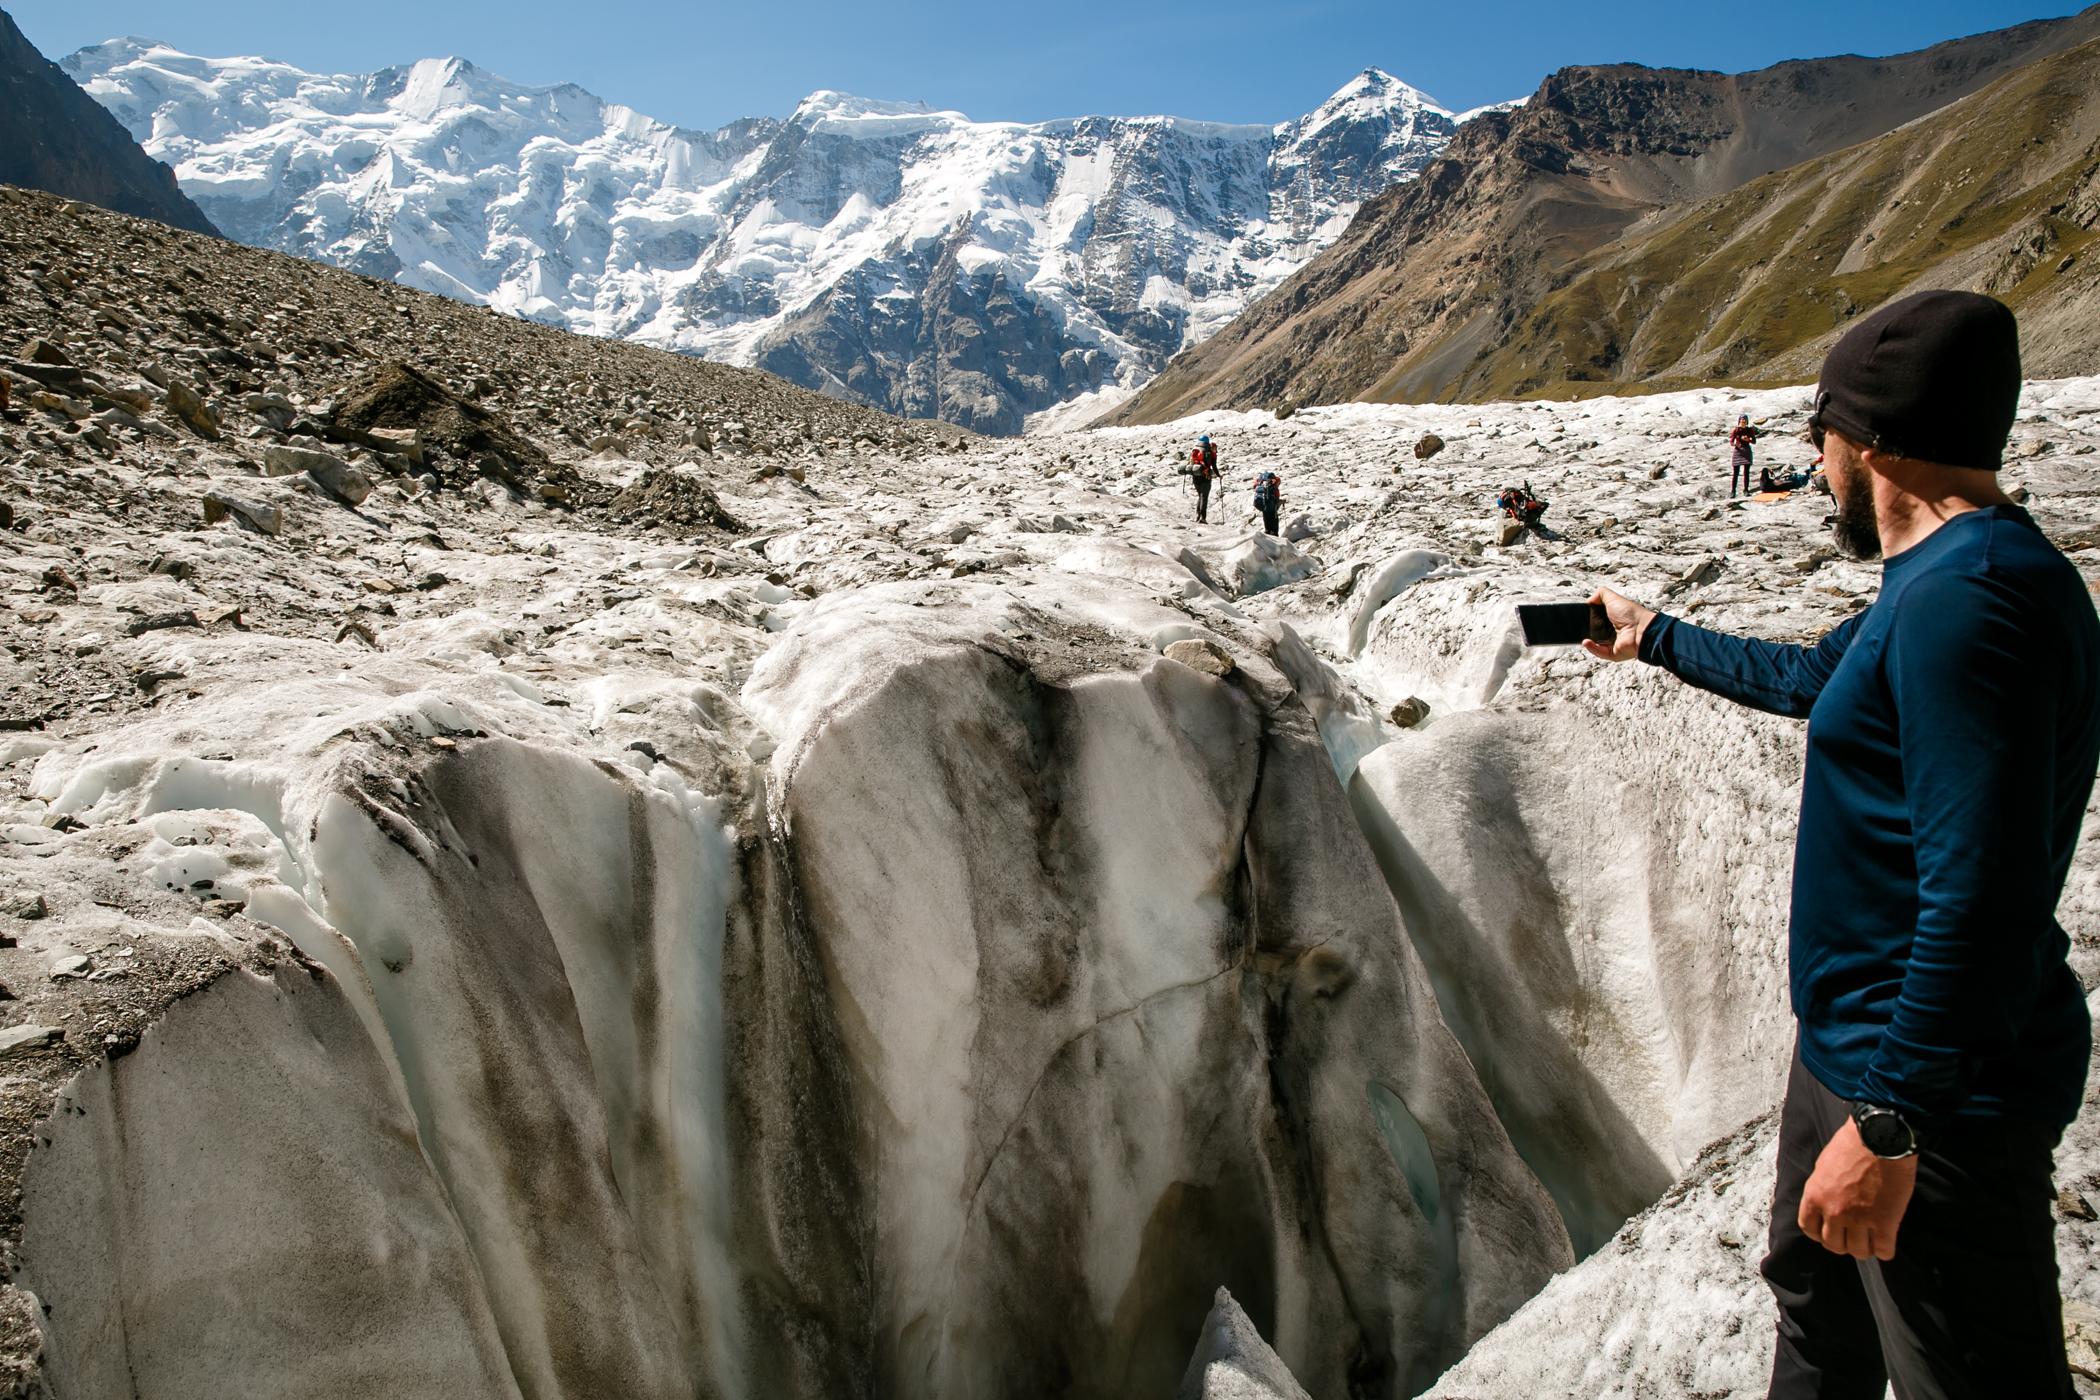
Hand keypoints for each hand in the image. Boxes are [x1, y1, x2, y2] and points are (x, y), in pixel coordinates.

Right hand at [1581, 588, 1654, 661]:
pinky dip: (1591, 647)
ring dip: (1586, 639)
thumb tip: (1588, 600)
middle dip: (1584, 629)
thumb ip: (1600, 594)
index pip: (1594, 619)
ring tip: (1580, 635)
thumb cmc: (1630, 614)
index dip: (1586, 617)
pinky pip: (1598, 652)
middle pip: (1592, 631)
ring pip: (1594, 643)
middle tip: (1576, 626)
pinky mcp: (1612, 653)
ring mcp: (1611, 643)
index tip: (1578, 616)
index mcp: (1611, 618)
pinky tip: (1586, 642)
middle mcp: (1611, 631)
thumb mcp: (1613, 598)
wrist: (1641, 629)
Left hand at [1797, 1118, 1916, 1259]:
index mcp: (1815, 1196)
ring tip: (1870, 1244)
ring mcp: (1859, 1219)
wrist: (1880, 1137)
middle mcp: (1834, 1211)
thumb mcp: (1824, 1165)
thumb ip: (1822, 1188)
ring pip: (1858, 1252)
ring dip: (1864, 1250)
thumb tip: (1825, 1202)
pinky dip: (1885, 1251)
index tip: (1829, 1232)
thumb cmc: (1852, 1144)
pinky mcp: (1885, 1221)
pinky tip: (1886, 1246)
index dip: (1820, 1234)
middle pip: (1833, 1244)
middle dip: (1842, 1244)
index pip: (1809, 1228)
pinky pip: (1884, 1249)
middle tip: (1851, 1239)